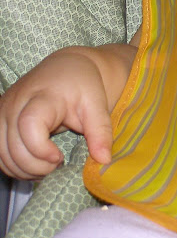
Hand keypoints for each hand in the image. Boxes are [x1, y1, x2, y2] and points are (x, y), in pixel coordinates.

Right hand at [0, 48, 113, 179]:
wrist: (66, 68)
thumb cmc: (82, 85)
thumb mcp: (97, 105)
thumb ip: (100, 131)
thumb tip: (104, 160)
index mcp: (43, 96)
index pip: (29, 125)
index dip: (40, 149)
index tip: (59, 157)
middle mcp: (16, 103)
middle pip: (13, 146)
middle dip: (35, 165)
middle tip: (58, 165)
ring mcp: (3, 112)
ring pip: (1, 153)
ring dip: (23, 169)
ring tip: (48, 167)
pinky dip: (13, 165)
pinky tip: (34, 164)